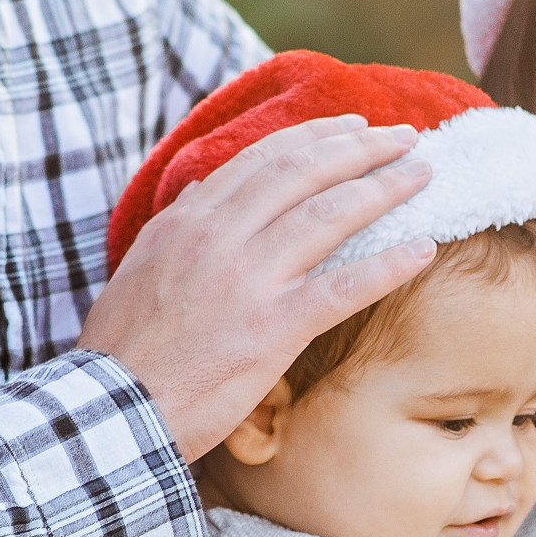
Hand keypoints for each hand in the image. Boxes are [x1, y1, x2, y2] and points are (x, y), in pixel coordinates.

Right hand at [79, 115, 437, 460]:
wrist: (111, 410)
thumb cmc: (124, 351)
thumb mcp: (136, 271)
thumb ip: (175, 229)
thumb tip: (199, 190)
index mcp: (188, 221)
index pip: (263, 160)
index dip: (316, 137)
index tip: (353, 126)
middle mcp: (219, 238)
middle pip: (305, 173)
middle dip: (362, 148)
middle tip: (405, 137)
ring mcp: (247, 281)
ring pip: (330, 216)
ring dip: (384, 188)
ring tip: (422, 174)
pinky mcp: (271, 330)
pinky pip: (344, 286)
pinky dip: (389, 263)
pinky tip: (424, 248)